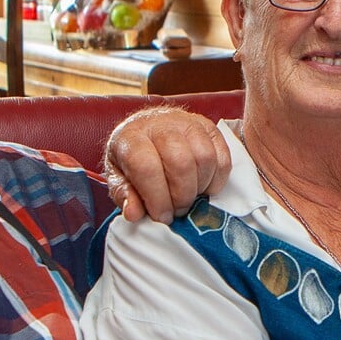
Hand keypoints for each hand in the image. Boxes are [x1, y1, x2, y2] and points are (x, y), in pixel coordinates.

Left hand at [102, 106, 231, 222]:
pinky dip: (216, 181)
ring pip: (205, 159)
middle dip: (181, 197)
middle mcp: (161, 124)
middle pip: (181, 162)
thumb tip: (134, 214)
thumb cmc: (132, 157)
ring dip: (199, 188)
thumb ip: (124, 196)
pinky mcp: (210, 128)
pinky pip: (222, 158)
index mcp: (132, 136)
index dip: (157, 198)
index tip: (161, 217)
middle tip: (176, 211)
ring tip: (188, 198)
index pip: (147, 167)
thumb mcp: (118, 177)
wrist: (148, 129)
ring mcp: (189, 123)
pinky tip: (203, 188)